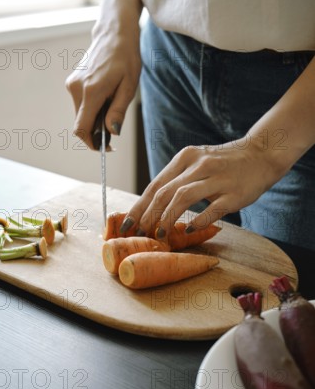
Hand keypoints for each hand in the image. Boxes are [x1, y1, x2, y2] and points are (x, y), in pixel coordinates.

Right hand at [66, 24, 140, 148]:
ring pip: (81, 114)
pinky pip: (81, 104)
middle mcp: (76, 89)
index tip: (105, 148)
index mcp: (91, 92)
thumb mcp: (128, 87)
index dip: (92, 143)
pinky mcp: (72, 82)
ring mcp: (72, 84)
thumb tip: (112, 133)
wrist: (114, 33)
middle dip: (96, 131)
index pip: (82, 129)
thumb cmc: (126, 58)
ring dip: (95, 118)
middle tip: (114, 125)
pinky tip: (106, 96)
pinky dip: (92, 108)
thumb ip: (118, 111)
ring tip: (113, 103)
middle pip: (81, 123)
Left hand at [122, 138, 286, 236]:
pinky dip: (196, 220)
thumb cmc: (223, 163)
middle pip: (164, 192)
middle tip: (140, 233)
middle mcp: (199, 165)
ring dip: (167, 218)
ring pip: (183, 198)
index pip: (155, 184)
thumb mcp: (197, 162)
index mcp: (185, 158)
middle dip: (147, 215)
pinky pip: (211, 209)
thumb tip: (150, 206)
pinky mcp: (233, 193)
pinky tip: (186, 229)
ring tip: (159, 234)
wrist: (261, 154)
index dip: (139, 206)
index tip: (127, 224)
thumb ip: (177, 179)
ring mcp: (217, 178)